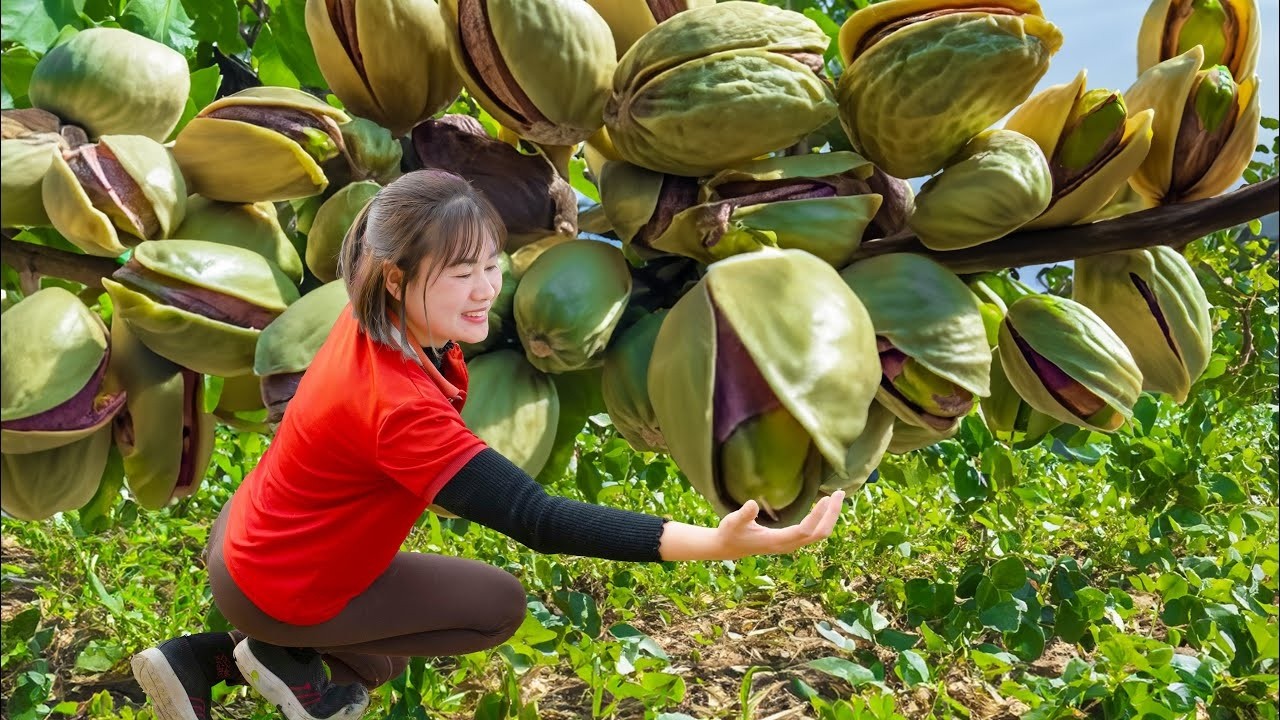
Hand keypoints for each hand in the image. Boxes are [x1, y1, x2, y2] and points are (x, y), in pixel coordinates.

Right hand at [714, 491, 845, 559]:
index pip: (805, 530)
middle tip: (840, 493)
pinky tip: (824, 506)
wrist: (728, 547)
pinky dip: (822, 519)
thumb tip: (753, 503)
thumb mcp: (732, 521)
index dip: (817, 516)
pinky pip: (813, 531)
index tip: (826, 499)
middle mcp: (788, 545)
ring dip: (830, 517)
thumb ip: (743, 514)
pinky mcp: (791, 540)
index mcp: (777, 541)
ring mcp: (791, 544)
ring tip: (837, 497)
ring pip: (819, 534)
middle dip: (832, 515)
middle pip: (819, 534)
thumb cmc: (730, 533)